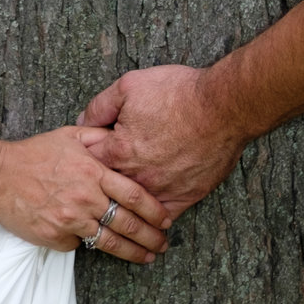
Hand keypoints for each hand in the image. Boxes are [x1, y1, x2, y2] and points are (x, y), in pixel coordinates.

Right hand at [0, 128, 170, 263]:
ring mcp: (70, 220)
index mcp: (94, 173)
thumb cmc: (33, 154)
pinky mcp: (55, 237)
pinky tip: (93, 242)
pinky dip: (86, 243)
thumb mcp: (70, 136)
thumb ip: (100, 138)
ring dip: (133, 252)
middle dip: (152, 237)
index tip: (167, 220)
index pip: (136, 196)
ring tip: (147, 257)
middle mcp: (86, 198)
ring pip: (109, 242)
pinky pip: (78, 245)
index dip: (156, 211)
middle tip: (163, 244)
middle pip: (129, 224)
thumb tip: (124, 139)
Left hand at [79, 64, 244, 220]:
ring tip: (123, 203)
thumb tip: (82, 123)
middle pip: (108, 189)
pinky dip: (155, 217)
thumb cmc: (178, 93)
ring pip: (134, 207)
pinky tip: (151, 217)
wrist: (222, 106)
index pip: (88, 163)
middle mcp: (137, 176)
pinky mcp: (185, 196)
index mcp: (118, 151)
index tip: (90, 154)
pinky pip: (163, 216)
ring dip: (126, 205)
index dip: (86, 157)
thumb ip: (99, 107)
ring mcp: (161, 189)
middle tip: (104, 177)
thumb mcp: (129, 86)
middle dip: (102, 183)